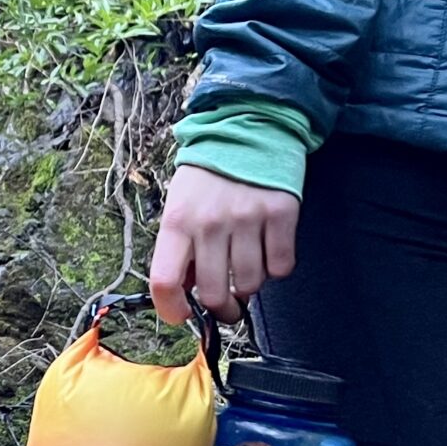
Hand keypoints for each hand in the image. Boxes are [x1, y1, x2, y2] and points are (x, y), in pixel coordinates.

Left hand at [148, 164, 299, 326]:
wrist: (247, 128)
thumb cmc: (209, 174)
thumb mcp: (181, 204)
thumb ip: (181, 247)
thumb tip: (187, 293)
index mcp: (178, 220)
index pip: (165, 280)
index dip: (171, 309)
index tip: (182, 317)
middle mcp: (210, 222)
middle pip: (212, 293)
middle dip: (220, 308)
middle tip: (226, 303)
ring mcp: (247, 219)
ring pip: (250, 284)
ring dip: (249, 285)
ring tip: (246, 265)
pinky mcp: (281, 215)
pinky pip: (281, 267)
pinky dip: (276, 268)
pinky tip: (267, 249)